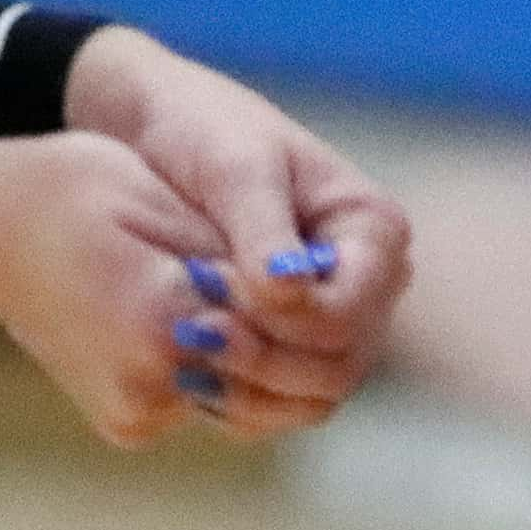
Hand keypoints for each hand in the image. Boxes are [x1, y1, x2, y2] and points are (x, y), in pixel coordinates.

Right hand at [0, 132, 359, 445]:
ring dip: (275, 360)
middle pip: (278, 376)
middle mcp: (152, 382)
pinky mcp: (128, 424)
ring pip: (253, 399)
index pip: (283, 321)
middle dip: (303, 335)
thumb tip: (304, 288)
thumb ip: (235, 253)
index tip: (320, 262)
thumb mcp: (159, 198)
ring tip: (275, 304)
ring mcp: (137, 412)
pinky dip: (230, 371)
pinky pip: (211, 405)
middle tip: (315, 287)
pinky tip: (222, 323)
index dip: (312, 293)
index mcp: (161, 318)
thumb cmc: (68, 189)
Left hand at [62, 26, 412, 385]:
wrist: (156, 133)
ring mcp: (331, 319)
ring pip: (313, 394)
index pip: (352, 310)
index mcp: (373, 231)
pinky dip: (235, 398)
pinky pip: (278, 399)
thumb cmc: (203, 131)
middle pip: (340, 364)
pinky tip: (183, 378)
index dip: (290, 318)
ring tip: (183, 361)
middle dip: (267, 359)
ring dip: (250, 389)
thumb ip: (262, 230)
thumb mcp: (235, 169)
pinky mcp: (286, 342)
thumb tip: (290, 293)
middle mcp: (367, 284)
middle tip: (190, 333)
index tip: (212, 286)